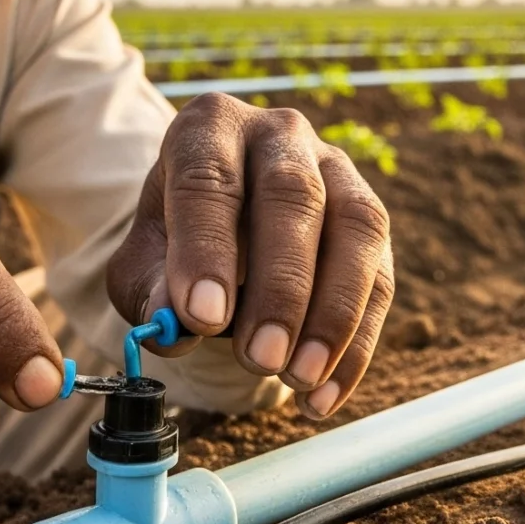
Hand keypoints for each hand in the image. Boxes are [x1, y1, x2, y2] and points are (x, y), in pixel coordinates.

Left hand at [106, 96, 393, 418]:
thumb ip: (150, 290)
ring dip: (332, 313)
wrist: (221, 232)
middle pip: (293, 196)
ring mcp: (338, 171)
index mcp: (210, 127)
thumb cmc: (174, 245)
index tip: (202, 318)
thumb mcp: (143, 265)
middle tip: (259, 358)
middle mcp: (281, 135)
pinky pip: (381, 279)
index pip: (209, 178)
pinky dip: (355, 346)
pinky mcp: (372, 221)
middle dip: (280, 285)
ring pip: (355, 230)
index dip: (207, 248)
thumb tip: (176, 323)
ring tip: (296, 379)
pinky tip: (322, 396)